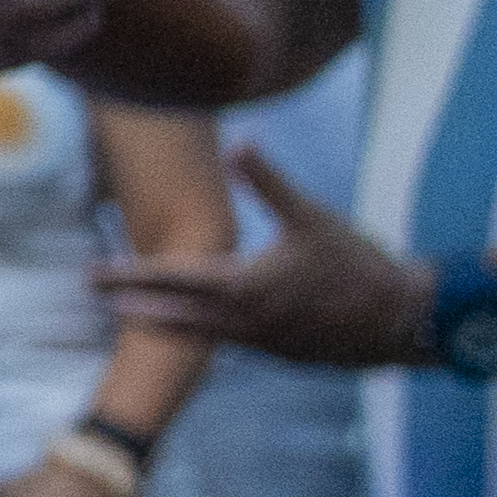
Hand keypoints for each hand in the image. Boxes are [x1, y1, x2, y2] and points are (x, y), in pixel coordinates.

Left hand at [105, 148, 424, 364]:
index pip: (171, 280)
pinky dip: (199, 335)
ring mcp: (261, 343)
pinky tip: (193, 329)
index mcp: (244, 286)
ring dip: (160, 322)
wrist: (405, 321)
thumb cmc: (359, 265)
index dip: (128, 275)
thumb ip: (268, 183)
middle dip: (130, 301)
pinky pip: (227, 344)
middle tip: (91, 292)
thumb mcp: (312, 217)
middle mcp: (243, 321)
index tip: (93, 272)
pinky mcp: (280, 354)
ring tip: (128, 314)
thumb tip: (240, 142)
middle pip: (171, 312)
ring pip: (197, 334)